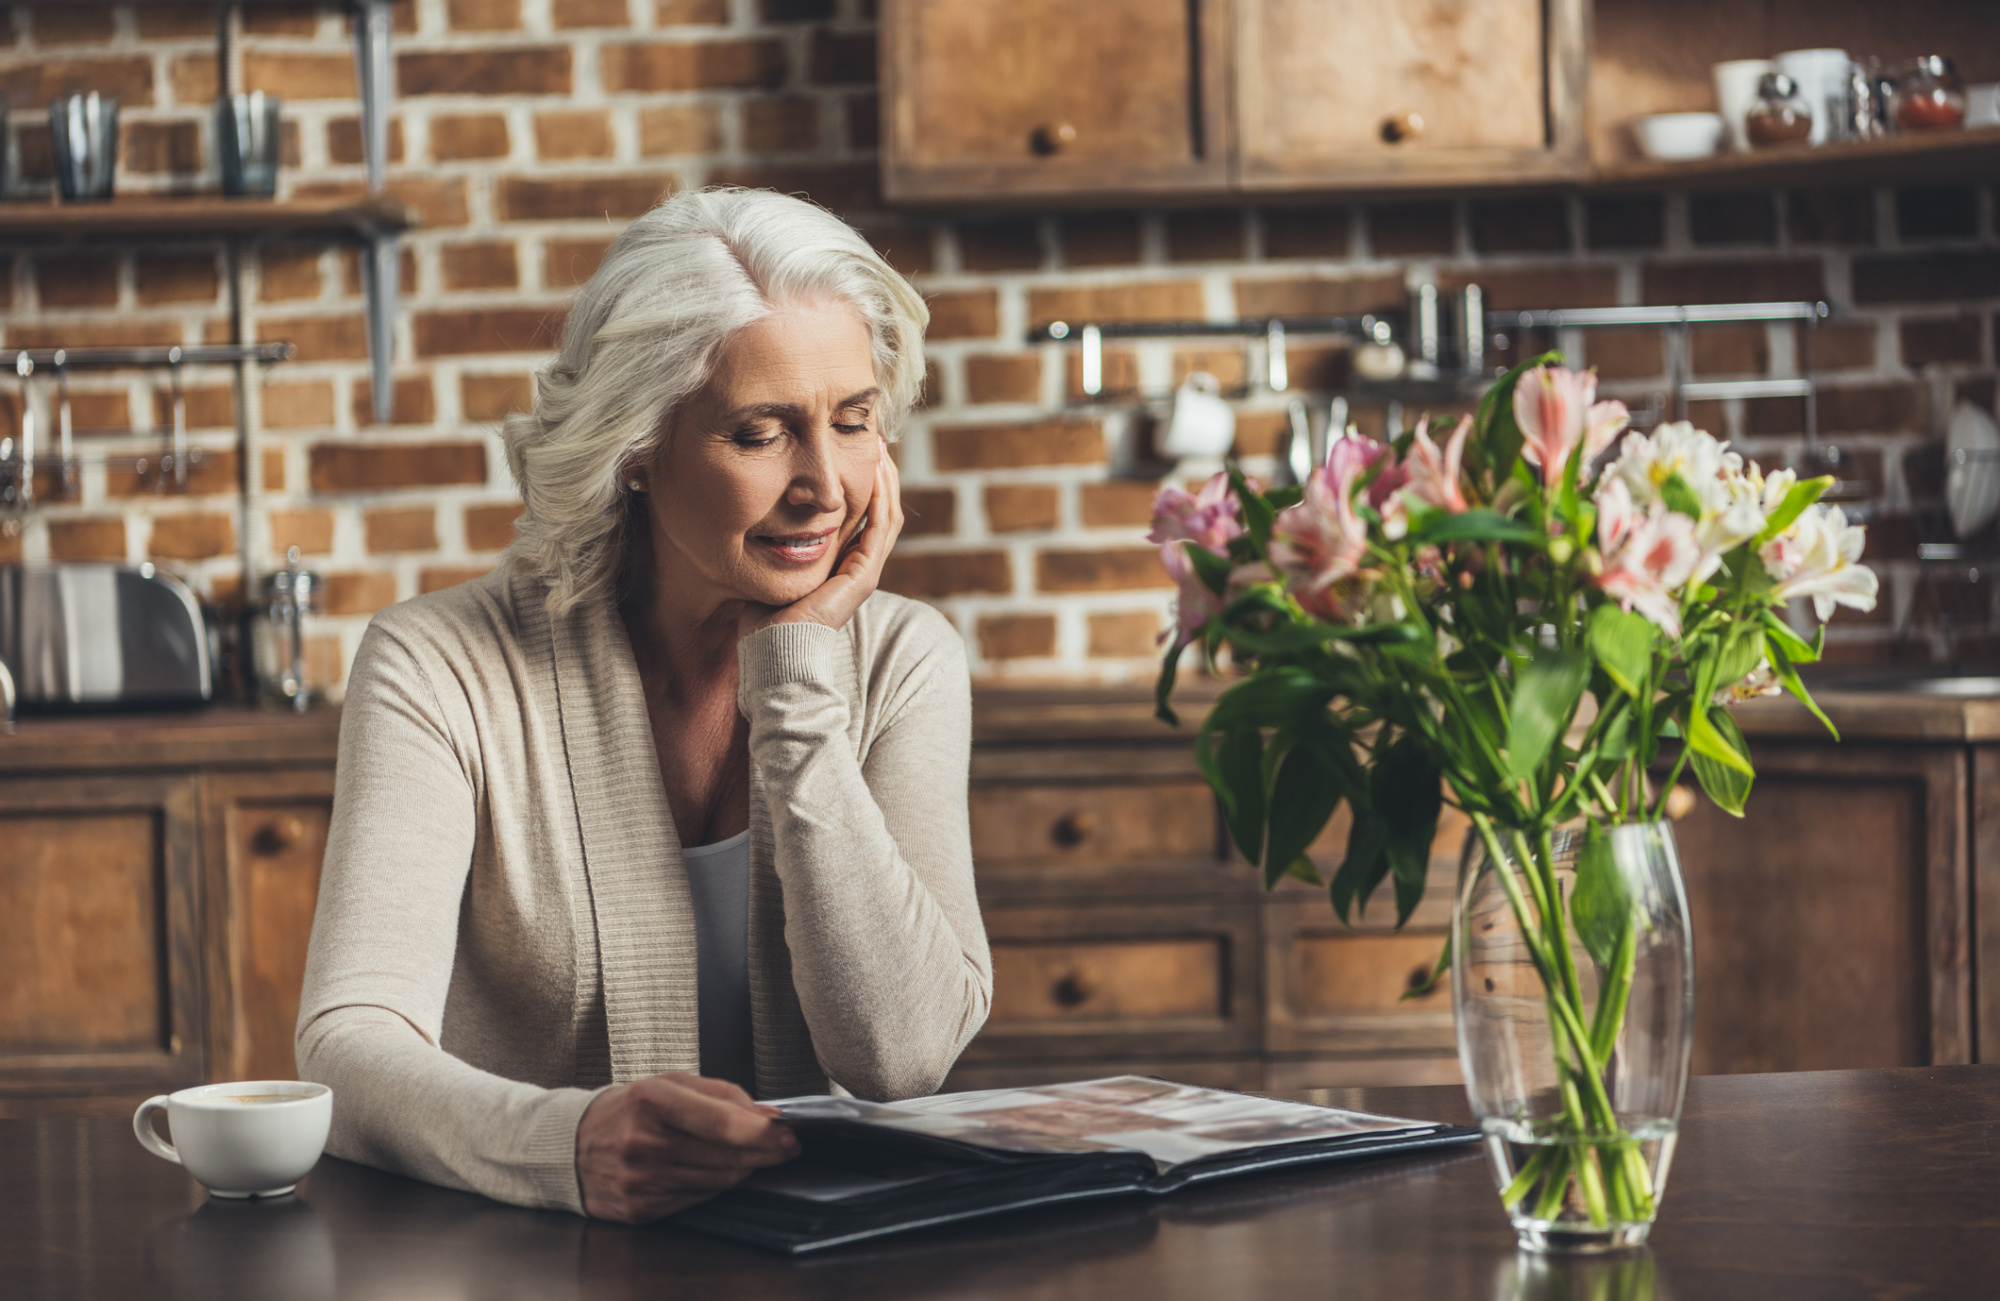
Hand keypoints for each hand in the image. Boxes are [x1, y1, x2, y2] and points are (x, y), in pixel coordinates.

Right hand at [575, 1072, 798, 1222]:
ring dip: (741, 1169)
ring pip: (718, 1181)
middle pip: (726, 1157)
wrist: (570, 1146)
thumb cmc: (628, 1108)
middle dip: (763, 1152)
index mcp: (651, 1100)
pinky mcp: (639, 1209)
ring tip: (745, 1155)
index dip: (763, 1133)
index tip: (790, 1134)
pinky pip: (697, 1200)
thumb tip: (767, 1116)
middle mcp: (642, 1143)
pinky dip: (712, 1185)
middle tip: (784, 1146)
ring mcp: (639, 1180)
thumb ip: (722, 1094)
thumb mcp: (669, 1084)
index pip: (722, 1123)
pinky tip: (710, 1171)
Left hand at [739, 438, 903, 636]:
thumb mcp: (764, 567)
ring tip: (877, 444)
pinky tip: (876, 470)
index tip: (847, 445)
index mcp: (839, 565)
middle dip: (876, 471)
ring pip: (886, 514)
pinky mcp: (862, 578)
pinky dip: (881, 498)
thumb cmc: (760, 619)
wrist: (770, 652)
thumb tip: (745, 509)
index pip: (859, 514)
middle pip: (878, 509)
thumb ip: (768, 541)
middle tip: (870, 434)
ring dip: (885, 478)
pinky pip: (880, 528)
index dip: (857, 479)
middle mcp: (857, 567)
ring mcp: (863, 573)